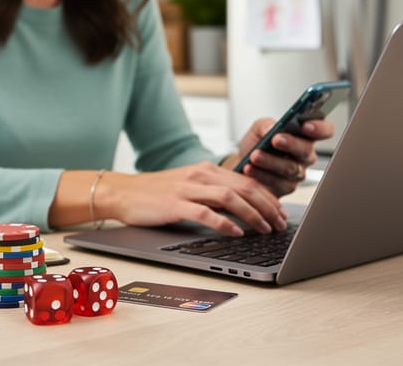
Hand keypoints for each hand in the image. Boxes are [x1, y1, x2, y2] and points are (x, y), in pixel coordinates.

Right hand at [94, 162, 289, 235]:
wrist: (122, 193)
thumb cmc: (156, 194)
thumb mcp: (189, 187)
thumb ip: (213, 194)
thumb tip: (242, 209)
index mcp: (206, 169)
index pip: (247, 180)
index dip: (268, 196)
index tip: (280, 211)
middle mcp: (201, 175)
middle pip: (245, 187)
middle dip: (268, 206)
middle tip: (280, 223)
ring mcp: (188, 188)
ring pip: (231, 198)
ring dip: (253, 214)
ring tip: (265, 228)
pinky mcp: (175, 203)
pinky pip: (206, 212)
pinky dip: (225, 223)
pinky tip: (236, 233)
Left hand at [222, 118, 334, 196]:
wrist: (241, 164)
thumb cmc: (256, 144)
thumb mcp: (258, 129)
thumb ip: (266, 124)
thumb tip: (272, 128)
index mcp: (304, 135)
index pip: (324, 130)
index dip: (320, 128)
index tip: (305, 125)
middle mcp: (305, 154)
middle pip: (307, 150)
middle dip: (291, 144)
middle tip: (276, 140)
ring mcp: (298, 172)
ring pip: (291, 168)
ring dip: (271, 161)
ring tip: (255, 155)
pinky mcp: (287, 187)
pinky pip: (277, 181)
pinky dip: (261, 174)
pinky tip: (250, 168)